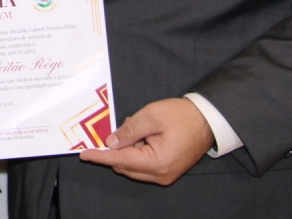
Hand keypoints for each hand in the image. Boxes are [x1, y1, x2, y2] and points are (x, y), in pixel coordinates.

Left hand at [78, 98, 213, 185]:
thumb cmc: (181, 116)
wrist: (207, 120)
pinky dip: (138, 153)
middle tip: (120, 128)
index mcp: (156, 162)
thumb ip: (128, 131)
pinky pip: (143, 166)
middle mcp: (160, 174)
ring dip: (128, 150)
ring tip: (139, 129)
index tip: (83, 154)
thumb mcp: (150, 116)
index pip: (120, 161)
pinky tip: (144, 136)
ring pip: (133, 167)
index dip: (100, 156)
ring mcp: (165, 175)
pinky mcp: (167, 171)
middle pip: (125, 166)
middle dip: (117, 149)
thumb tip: (111, 143)